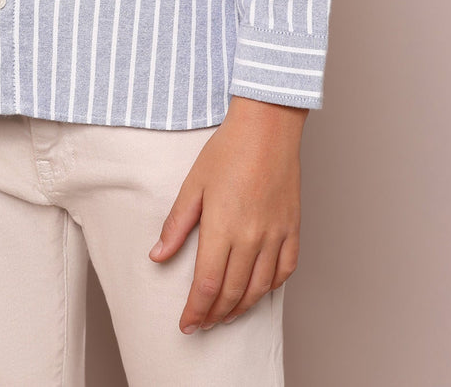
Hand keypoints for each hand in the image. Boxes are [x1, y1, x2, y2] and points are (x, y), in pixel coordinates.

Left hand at [147, 96, 305, 332]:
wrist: (268, 126)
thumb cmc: (228, 150)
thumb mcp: (193, 185)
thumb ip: (176, 225)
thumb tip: (157, 256)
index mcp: (223, 227)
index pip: (207, 285)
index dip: (195, 310)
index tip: (186, 324)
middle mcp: (252, 237)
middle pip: (232, 293)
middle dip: (214, 315)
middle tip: (202, 323)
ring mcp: (276, 234)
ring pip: (259, 288)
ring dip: (240, 308)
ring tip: (225, 315)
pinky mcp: (293, 228)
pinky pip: (285, 270)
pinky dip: (270, 287)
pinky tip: (257, 290)